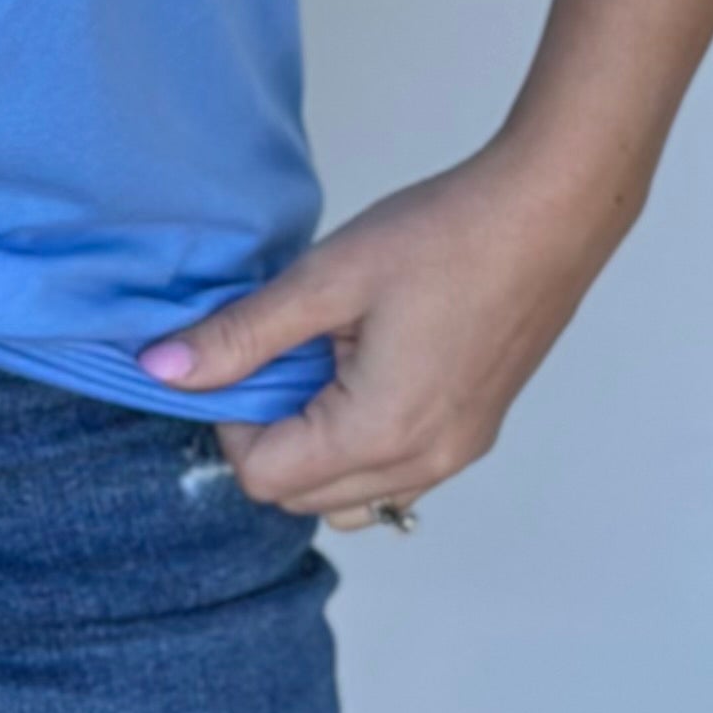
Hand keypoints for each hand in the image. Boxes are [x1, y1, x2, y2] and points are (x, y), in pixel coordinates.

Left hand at [137, 140, 628, 523]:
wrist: (550, 213)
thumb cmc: (447, 236)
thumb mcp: (326, 279)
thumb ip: (241, 336)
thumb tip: (162, 371)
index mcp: (381, 434)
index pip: (264, 479)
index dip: (232, 422)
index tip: (243, 357)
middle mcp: (422, 464)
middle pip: (302, 499)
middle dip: (270, 436)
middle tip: (279, 354)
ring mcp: (455, 455)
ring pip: (347, 494)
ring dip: (313, 444)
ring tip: (323, 360)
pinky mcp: (472, 433)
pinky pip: (392, 473)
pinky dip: (358, 441)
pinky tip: (363, 366)